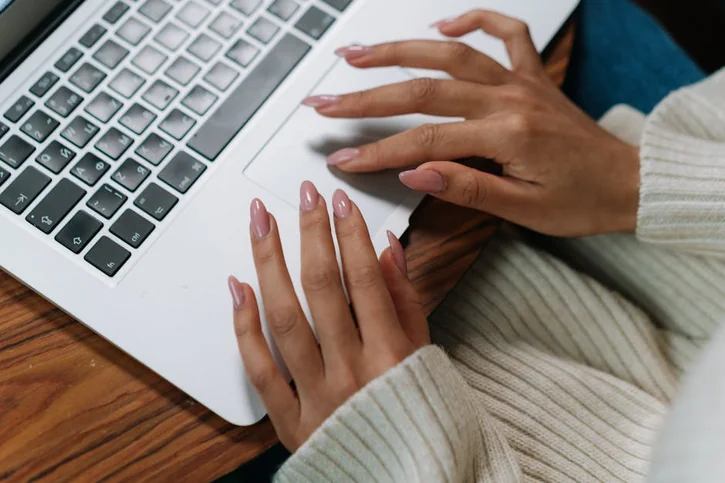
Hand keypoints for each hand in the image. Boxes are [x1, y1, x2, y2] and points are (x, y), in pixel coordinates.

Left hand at [228, 182, 430, 450]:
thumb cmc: (416, 414)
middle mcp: (351, 372)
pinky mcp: (288, 420)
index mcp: (392, 355)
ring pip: (283, 317)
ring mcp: (315, 395)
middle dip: (311, 232)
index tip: (339, 201)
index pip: (364, 279)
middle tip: (303, 195)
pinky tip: (238, 286)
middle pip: (321, 287)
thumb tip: (387, 248)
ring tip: (261, 222)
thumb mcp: (425, 356)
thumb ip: (406, 301)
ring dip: (269, 263)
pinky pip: (259, 368)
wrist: (400, 476)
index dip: (350, 234)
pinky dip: (243, 325)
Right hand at [303, 10, 640, 236]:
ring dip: (399, 51)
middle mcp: (510, 99)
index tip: (342, 157)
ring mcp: (520, 81)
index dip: (377, 151)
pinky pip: (505, 33)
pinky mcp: (531, 76)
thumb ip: (466, 187)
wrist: (629, 182)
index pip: (424, 140)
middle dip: (368, 95)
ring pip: (450, 53)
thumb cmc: (582, 201)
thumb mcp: (523, 210)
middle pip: (424, 90)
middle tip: (326, 100)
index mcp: (507, 135)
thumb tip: (414, 172)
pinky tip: (443, 21)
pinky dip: (473, 19)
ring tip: (357, 54)